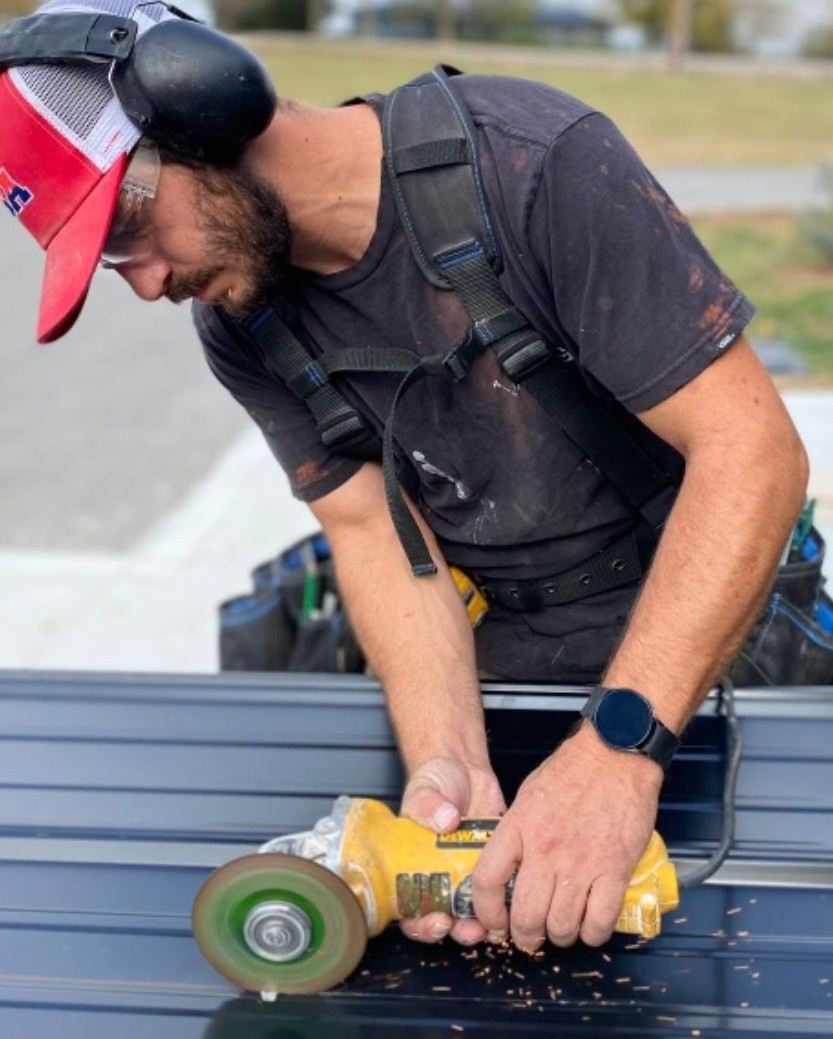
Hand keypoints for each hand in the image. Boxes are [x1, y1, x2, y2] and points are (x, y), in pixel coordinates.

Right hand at [399, 755, 505, 946]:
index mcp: (416, 868)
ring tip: (496, 922)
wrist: (463, 768)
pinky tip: (516, 894)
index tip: (437, 921)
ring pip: (476, 912)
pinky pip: (502, 889)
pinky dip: (509, 897)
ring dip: (486, 922)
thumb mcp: (424, 790)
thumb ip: (428, 806)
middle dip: (459, 931)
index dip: (422, 925)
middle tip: (471, 929)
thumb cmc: (434, 782)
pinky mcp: (496, 864)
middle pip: (446, 919)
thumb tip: (445, 819)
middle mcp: (442, 877)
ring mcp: (469, 873)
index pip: (411, 910)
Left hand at [472, 723, 662, 951]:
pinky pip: (599, 921)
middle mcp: (546, 850)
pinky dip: (593, 934)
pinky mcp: (615, 869)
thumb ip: (516, 831)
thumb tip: (509, 865)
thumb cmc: (573, 770)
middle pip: (525, 916)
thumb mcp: (529, 796)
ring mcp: (581, 862)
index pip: (487, 881)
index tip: (494, 923)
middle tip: (530, 936)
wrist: (616, 754)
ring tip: (562, 930)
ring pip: (562, 926)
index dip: (486, 912)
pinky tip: (590, 927)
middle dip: (525, 936)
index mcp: (519, 827)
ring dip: (559, 937)